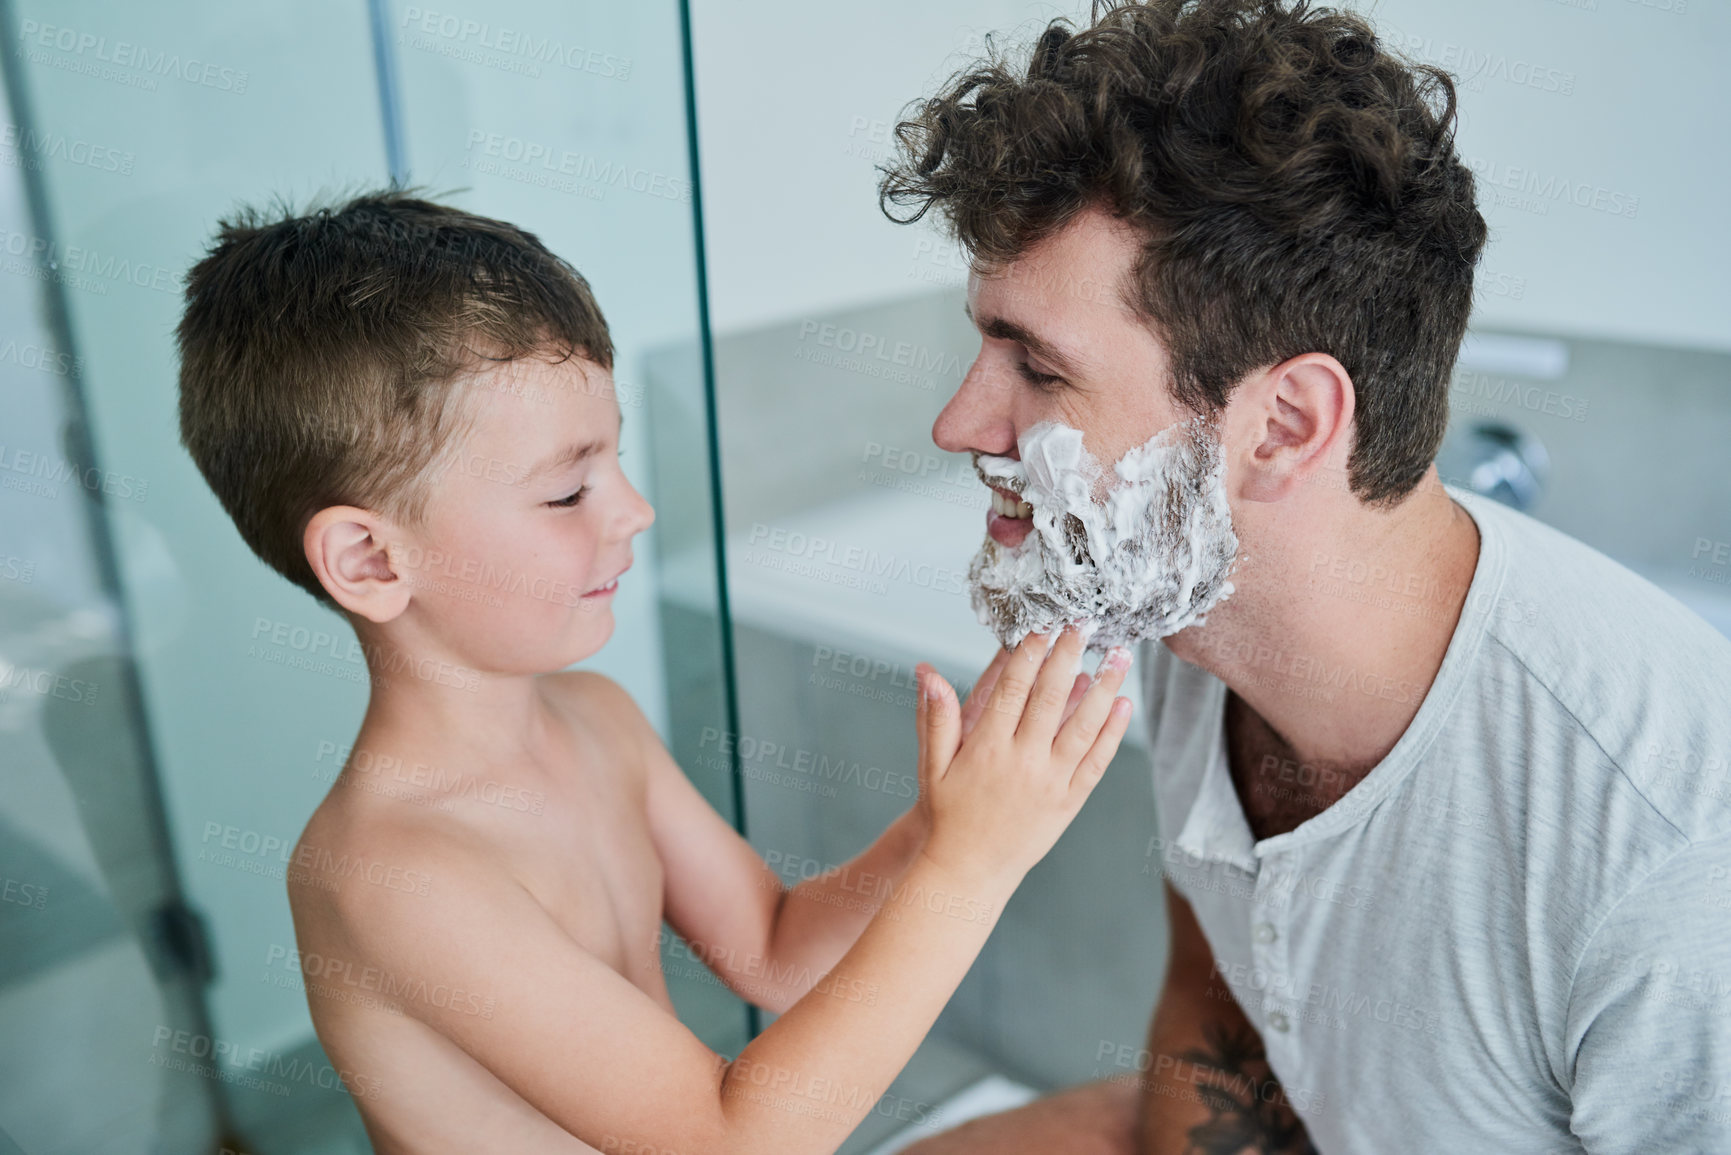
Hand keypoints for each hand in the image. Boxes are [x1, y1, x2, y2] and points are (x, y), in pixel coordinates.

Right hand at [913, 627, 1133, 889]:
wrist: (970, 871)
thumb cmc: (949, 815)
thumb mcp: (933, 766)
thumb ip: (936, 718)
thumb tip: (928, 673)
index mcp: (987, 748)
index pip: (1013, 689)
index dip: (1030, 654)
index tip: (1044, 625)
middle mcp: (1023, 762)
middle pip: (1051, 699)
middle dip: (1069, 656)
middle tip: (1085, 624)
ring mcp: (1051, 782)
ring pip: (1084, 727)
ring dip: (1105, 688)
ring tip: (1120, 656)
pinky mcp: (1069, 801)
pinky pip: (1096, 761)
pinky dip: (1112, 732)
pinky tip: (1123, 705)